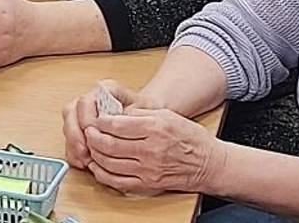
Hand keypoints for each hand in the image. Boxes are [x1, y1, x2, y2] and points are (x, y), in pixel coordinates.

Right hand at [61, 81, 147, 168]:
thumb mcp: (145, 111)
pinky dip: (74, 152)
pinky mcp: (80, 129)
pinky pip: (69, 140)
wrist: (148, 119)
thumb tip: (119, 124)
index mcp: (104, 90)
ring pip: (68, 126)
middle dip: (76, 135)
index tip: (93, 132)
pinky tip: (83, 161)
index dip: (86, 119)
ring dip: (74, 145)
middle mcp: (90, 100)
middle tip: (85, 150)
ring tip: (86, 159)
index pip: (85, 101)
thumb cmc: (148, 113)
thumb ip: (131, 116)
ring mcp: (82, 114)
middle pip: (70, 113)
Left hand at [84, 108, 226, 196]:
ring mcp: (148, 170)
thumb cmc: (190, 137)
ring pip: (109, 164)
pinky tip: (97, 166)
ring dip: (94, 154)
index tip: (96, 120)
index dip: (100, 122)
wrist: (209, 164)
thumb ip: (140, 113)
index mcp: (155, 129)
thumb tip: (115, 113)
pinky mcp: (148, 184)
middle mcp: (150, 150)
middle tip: (88, 132)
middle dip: (92, 138)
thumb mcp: (167, 115)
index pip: (116, 125)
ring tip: (91, 146)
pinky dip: (102, 174)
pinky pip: (117, 182)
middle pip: (109, 145)